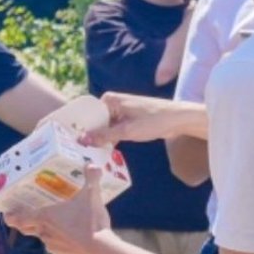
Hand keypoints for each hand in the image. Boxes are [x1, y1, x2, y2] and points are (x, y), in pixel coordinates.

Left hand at [3, 166, 112, 253]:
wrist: (101, 251)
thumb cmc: (91, 222)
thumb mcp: (92, 196)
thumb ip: (91, 178)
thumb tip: (92, 164)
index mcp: (44, 217)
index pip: (18, 219)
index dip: (10, 216)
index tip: (7, 213)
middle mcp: (44, 232)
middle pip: (26, 228)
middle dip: (24, 222)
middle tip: (27, 215)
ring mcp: (52, 246)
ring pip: (43, 237)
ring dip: (46, 231)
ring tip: (57, 224)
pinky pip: (56, 248)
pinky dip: (60, 242)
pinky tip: (72, 237)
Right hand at [81, 93, 202, 147]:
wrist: (179, 119)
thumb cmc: (155, 120)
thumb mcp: (126, 131)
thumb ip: (103, 136)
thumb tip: (82, 140)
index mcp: (109, 99)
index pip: (88, 115)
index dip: (82, 129)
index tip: (73, 143)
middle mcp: (113, 103)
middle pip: (95, 121)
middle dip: (91, 135)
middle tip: (81, 152)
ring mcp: (121, 111)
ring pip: (104, 127)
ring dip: (101, 139)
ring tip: (91, 154)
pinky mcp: (128, 119)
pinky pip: (113, 129)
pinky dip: (111, 139)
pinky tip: (105, 150)